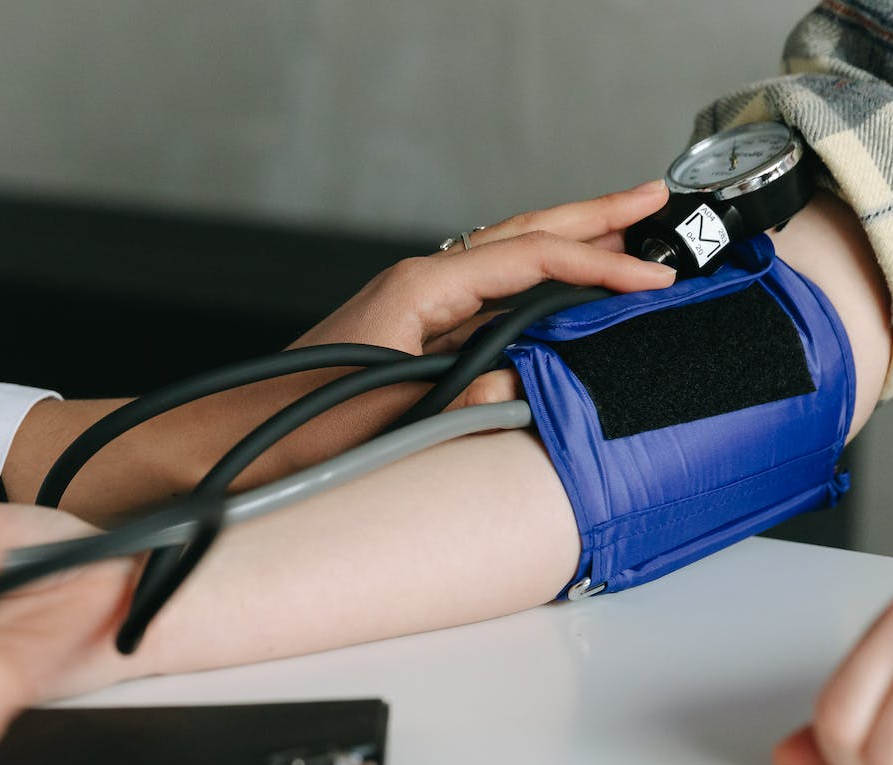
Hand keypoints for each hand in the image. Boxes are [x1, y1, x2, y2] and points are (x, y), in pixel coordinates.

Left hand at [293, 179, 675, 406]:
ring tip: (626, 232)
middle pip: (525, 234)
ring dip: (570, 244)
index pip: (531, 258)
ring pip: (510, 260)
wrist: (238, 438)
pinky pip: (493, 296)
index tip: (654, 277)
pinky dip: (538, 285)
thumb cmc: (297, 425)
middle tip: (654, 198)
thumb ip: (463, 402)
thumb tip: (524, 385)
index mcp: (419, 288)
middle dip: (594, 215)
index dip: (600, 265)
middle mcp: (421, 284)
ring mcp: (418, 305)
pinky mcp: (416, 332)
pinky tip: (564, 293)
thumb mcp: (389, 415)